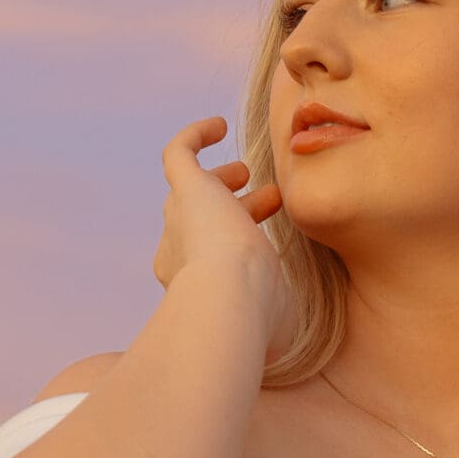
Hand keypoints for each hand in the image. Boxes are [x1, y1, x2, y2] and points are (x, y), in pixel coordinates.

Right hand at [153, 115, 297, 363]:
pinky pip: (179, 154)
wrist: (228, 302)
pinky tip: (218, 126)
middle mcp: (176, 254)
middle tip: (270, 200)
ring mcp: (178, 220)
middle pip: (199, 223)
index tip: (270, 242)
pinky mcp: (185, 189)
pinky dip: (195, 137)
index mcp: (193, 287)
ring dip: (219, 182)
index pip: (210, 259)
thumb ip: (275, 317)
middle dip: (233, 210)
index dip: (240, 242)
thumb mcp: (273, 320)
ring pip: (192, 193)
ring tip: (248, 170)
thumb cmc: (254, 320)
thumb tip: (282, 331)